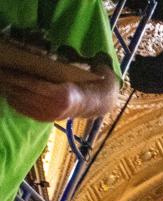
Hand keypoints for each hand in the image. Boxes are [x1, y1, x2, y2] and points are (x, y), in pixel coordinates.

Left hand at [0, 65, 116, 121]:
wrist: (89, 103)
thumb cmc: (78, 82)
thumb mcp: (69, 73)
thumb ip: (52, 68)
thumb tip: (30, 56)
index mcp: (62, 94)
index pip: (32, 85)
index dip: (16, 77)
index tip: (5, 69)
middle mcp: (54, 107)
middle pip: (24, 94)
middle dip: (9, 83)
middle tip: (0, 73)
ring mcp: (48, 115)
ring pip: (21, 102)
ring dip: (9, 91)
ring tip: (2, 81)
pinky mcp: (43, 119)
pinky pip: (23, 110)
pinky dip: (13, 101)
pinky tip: (10, 92)